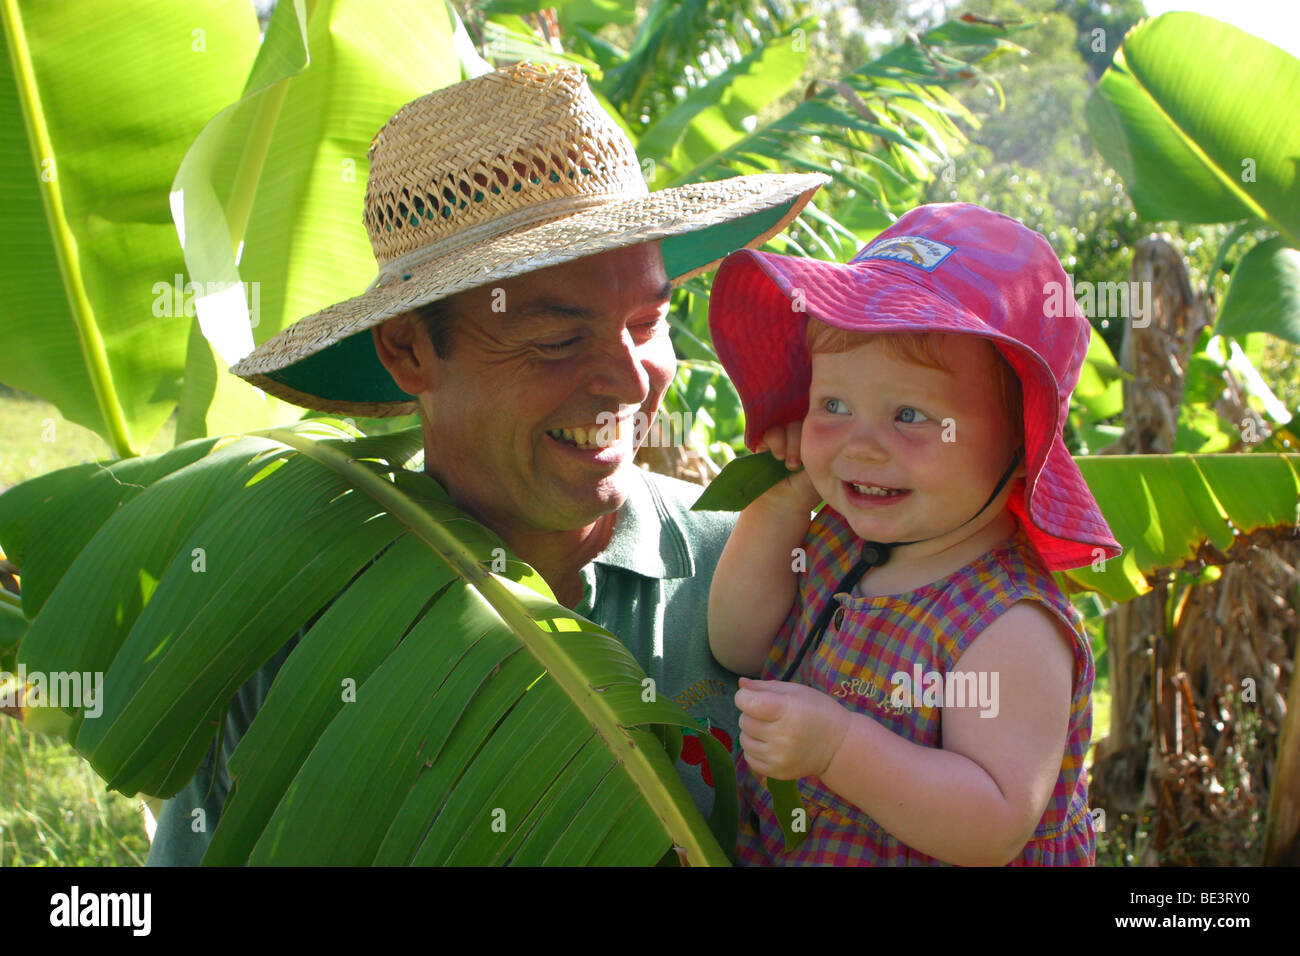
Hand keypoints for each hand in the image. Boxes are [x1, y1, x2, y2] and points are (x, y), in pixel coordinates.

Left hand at [735, 677, 851, 780]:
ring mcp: (779, 757)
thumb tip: (740, 685)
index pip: (746, 702)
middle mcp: (782, 736)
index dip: (744, 697)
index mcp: (787, 710)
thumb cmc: (817, 711)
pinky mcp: (777, 772)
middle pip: (744, 721)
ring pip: (744, 740)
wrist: (838, 746)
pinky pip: (749, 759)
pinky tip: (770, 744)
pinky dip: (755, 750)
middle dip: (751, 714)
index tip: (752, 697)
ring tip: (771, 730)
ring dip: (752, 733)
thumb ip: (765, 687)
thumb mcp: (796, 691)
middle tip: (770, 715)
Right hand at [755, 421, 819, 512]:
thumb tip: (826, 430)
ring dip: (790, 442)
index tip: (817, 451)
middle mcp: (801, 435)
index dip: (819, 429)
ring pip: (788, 423)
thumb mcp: (820, 468)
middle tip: (799, 464)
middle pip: (803, 420)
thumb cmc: (806, 490)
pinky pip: (770, 430)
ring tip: (790, 465)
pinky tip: (778, 457)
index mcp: (817, 439)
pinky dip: (775, 441)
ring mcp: (783, 437)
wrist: (783, 505)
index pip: (820, 421)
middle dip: (801, 441)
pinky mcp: (766, 442)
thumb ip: (823, 448)